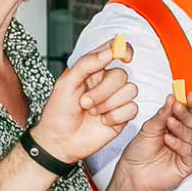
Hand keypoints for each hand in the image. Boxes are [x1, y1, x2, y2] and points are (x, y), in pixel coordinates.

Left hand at [32, 41, 140, 163]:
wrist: (60, 141)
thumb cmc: (58, 112)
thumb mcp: (66, 83)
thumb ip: (87, 63)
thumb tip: (109, 51)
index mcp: (92, 71)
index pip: (113, 52)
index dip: (122, 49)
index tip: (123, 55)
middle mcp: (106, 84)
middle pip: (121, 75)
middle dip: (103, 90)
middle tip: (85, 102)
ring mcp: (115, 100)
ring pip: (130, 91)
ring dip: (108, 104)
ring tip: (92, 112)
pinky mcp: (122, 117)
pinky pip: (132, 109)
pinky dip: (115, 116)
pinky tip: (102, 121)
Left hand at [117, 95, 191, 190]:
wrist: (131, 174)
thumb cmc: (138, 152)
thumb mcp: (149, 128)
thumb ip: (162, 115)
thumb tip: (172, 99)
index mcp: (174, 128)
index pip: (186, 114)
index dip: (189, 104)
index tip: (188, 95)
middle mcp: (182, 139)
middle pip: (191, 124)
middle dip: (185, 114)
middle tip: (178, 106)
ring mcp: (185, 152)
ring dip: (181, 128)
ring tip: (170, 123)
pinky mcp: (186, 166)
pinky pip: (189, 154)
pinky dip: (180, 145)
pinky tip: (169, 139)